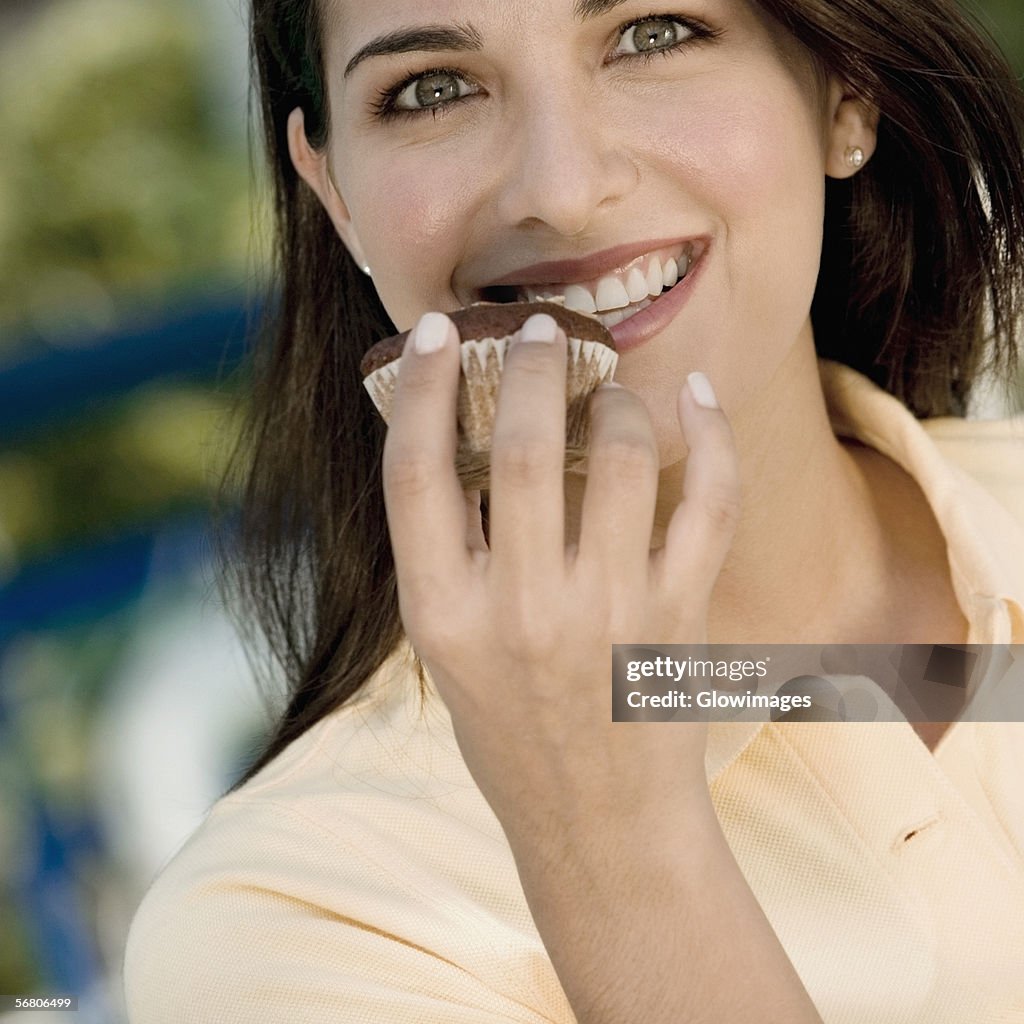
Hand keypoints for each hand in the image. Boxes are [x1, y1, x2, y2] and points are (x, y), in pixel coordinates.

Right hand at [382, 310, 740, 837]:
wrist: (598, 824)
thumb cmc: (509, 730)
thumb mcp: (445, 648)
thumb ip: (447, 550)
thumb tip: (466, 428)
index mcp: (442, 615)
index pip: (415, 473)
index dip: (419, 388)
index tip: (434, 331)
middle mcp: (523, 610)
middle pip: (525, 447)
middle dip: (532, 364)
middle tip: (537, 330)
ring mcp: (609, 614)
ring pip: (623, 457)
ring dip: (616, 400)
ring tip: (608, 391)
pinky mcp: (680, 617)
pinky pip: (710, 502)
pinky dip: (711, 437)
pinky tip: (697, 397)